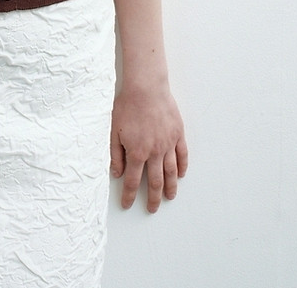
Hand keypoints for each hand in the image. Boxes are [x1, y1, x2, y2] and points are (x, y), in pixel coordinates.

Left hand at [110, 85, 187, 212]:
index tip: (127, 204)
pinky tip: (181, 175)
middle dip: (152, 198)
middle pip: (155, 181)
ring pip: (171, 172)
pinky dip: (182, 167)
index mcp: (137, 152)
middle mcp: (154, 152)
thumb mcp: (114, 130)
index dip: (129, 195)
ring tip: (169, 198)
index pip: (133, 181)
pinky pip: (182, 155)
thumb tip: (117, 173)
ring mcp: (168, 144)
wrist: (146, 87)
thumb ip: (115, 154)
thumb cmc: (127, 106)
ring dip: (170, 187)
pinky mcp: (178, 134)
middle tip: (152, 209)